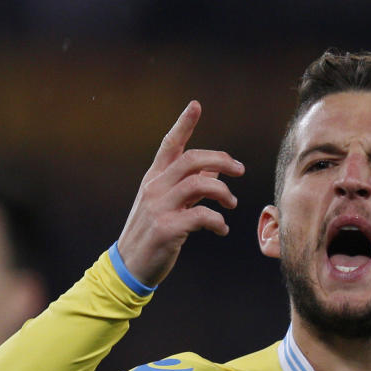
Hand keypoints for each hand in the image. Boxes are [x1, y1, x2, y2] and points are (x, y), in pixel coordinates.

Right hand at [117, 101, 244, 286]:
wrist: (129, 265)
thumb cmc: (152, 233)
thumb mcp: (167, 205)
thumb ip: (189, 187)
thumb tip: (214, 171)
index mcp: (154, 178)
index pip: (169, 144)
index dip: (183, 124)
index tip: (195, 105)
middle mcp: (154, 187)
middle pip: (191, 160)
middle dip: (221, 160)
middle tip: (240, 170)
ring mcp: (158, 207)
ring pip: (199, 184)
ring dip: (223, 193)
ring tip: (232, 204)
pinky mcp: (166, 228)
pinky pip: (201, 215)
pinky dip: (218, 221)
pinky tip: (222, 229)